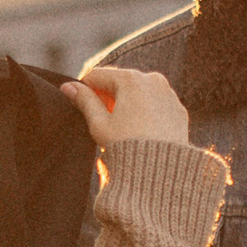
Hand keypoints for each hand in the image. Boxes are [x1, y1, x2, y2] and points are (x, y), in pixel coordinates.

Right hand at [65, 67, 188, 148]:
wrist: (162, 171)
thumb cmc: (128, 147)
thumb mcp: (100, 124)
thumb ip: (84, 101)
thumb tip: (67, 87)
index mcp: (130, 79)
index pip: (97, 75)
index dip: (84, 89)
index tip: (78, 104)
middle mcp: (152, 79)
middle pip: (120, 81)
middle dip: (107, 96)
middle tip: (100, 119)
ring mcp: (168, 93)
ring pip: (139, 92)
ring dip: (127, 103)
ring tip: (120, 128)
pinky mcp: (179, 109)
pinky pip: (156, 104)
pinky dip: (145, 111)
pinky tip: (139, 131)